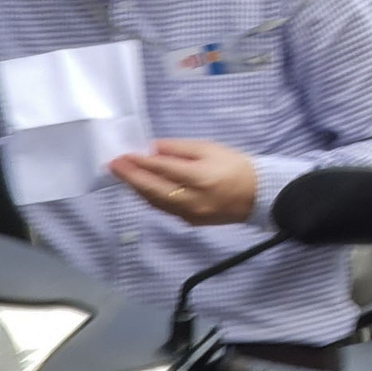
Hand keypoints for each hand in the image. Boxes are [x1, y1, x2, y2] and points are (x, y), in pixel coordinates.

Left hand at [110, 138, 257, 224]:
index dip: (140, 162)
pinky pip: (164, 209)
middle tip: (113, 165)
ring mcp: (189, 213)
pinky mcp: (190, 222)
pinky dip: (150, 198)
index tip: (123, 155)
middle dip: (130, 177)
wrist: (258, 195)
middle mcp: (191, 198)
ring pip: (155, 202)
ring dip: (137, 189)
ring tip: (123, 176)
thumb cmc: (236, 166)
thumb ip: (181, 149)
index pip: (162, 169)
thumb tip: (154, 149)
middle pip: (152, 189)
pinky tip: (142, 189)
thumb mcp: (212, 148)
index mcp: (200, 177)